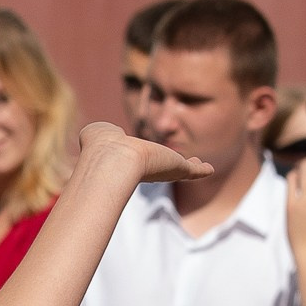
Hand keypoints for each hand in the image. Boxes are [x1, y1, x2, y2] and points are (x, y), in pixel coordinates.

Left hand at [72, 119, 209, 191]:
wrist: (113, 158)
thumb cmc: (101, 145)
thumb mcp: (97, 133)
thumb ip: (98, 133)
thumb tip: (96, 133)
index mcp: (129, 160)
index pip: (140, 160)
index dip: (147, 157)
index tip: (152, 158)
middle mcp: (146, 168)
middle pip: (163, 167)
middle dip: (173, 165)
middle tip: (187, 164)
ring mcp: (162, 170)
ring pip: (180, 169)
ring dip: (191, 168)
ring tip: (205, 167)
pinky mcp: (176, 169)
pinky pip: (192, 172)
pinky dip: (201, 171)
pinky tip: (209, 170)